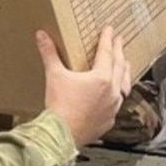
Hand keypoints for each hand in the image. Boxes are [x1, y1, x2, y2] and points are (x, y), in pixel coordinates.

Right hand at [36, 26, 129, 148]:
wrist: (61, 135)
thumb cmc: (60, 106)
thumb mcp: (54, 75)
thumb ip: (49, 53)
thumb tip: (42, 35)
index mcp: (101, 78)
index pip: (106, 53)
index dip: (107, 39)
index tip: (109, 30)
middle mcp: (111, 92)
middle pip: (119, 67)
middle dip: (119, 52)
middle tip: (119, 41)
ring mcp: (112, 108)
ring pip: (124, 86)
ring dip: (124, 73)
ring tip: (124, 65)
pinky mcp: (108, 121)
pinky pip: (117, 104)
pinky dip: (117, 95)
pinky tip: (114, 95)